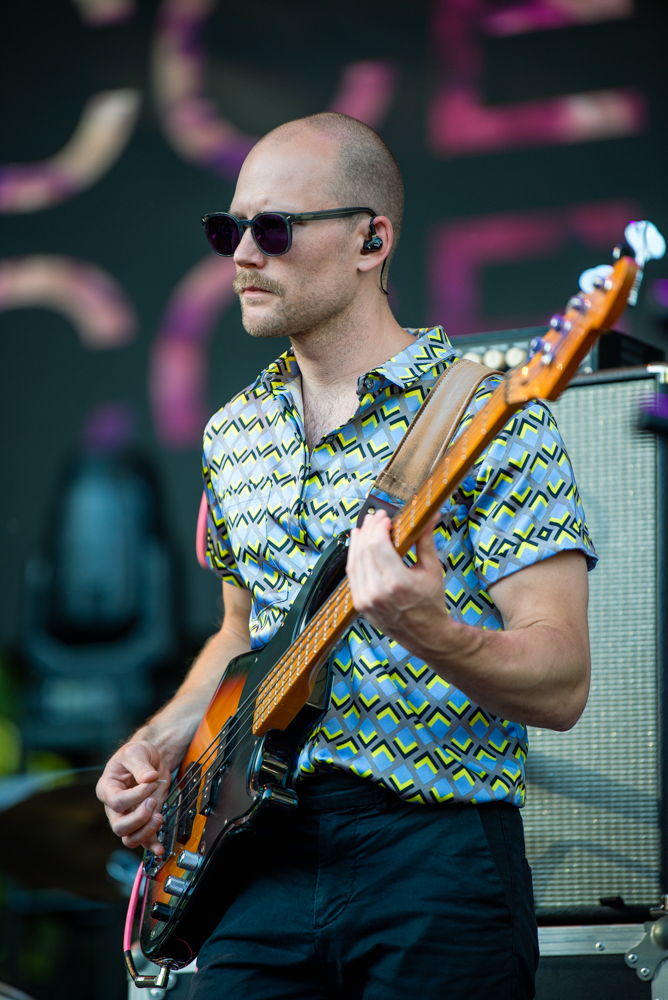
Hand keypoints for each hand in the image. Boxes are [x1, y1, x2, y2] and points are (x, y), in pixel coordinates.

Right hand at [96, 740, 170, 854]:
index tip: (151, 783)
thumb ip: (140, 765)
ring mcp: (126, 816)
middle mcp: (113, 807)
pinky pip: (142, 840)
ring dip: (146, 831)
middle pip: (119, 826)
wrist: (148, 759)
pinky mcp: (141, 821)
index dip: (135, 796)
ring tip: (159, 817)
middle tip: (153, 801)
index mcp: (107, 788)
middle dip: (139, 817)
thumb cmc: (136, 754)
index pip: (116, 801)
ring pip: (129, 838)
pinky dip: (151, 845)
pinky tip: (160, 847)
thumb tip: (149, 778)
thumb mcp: (136, 752)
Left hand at [346, 509, 450, 656]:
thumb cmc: (431, 604)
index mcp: (398, 583)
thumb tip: (430, 516)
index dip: (379, 527)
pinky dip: (353, 557)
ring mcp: (365, 600)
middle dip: (369, 529)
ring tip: (365, 526)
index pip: (378, 545)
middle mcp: (378, 592)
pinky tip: (358, 545)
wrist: (426, 635)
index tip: (386, 517)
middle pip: (364, 550)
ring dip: (358, 540)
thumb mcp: (433, 571)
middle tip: (376, 517)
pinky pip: (352, 574)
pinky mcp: (360, 604)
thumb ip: (426, 541)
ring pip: (354, 561)